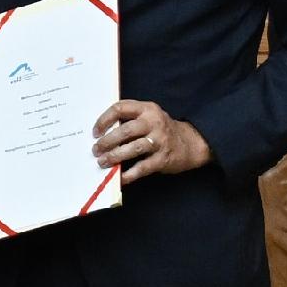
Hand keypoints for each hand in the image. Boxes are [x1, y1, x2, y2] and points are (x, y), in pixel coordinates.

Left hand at [91, 99, 209, 178]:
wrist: (190, 143)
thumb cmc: (162, 129)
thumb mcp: (149, 116)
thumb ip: (130, 120)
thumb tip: (102, 133)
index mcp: (147, 109)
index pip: (120, 108)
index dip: (104, 120)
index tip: (95, 132)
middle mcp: (153, 122)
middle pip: (125, 130)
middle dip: (107, 142)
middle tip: (96, 150)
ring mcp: (159, 141)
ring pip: (133, 148)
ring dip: (114, 156)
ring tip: (103, 163)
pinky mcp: (163, 159)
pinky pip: (142, 167)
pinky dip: (129, 174)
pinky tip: (119, 177)